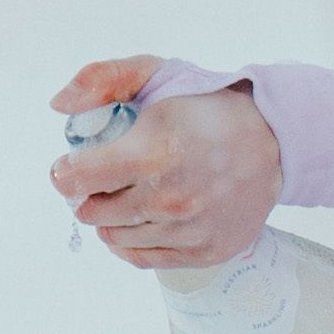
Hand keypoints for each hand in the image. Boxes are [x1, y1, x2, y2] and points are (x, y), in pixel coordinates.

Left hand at [49, 57, 281, 267]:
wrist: (274, 140)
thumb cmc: (210, 108)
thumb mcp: (158, 75)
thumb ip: (103, 79)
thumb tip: (59, 105)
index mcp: (156, 151)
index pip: (79, 178)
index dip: (67, 171)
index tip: (71, 166)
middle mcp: (172, 197)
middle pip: (93, 212)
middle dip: (89, 194)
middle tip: (103, 179)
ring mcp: (190, 230)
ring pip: (115, 237)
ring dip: (111, 218)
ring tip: (129, 194)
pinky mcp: (205, 251)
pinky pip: (143, 258)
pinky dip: (132, 241)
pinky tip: (140, 219)